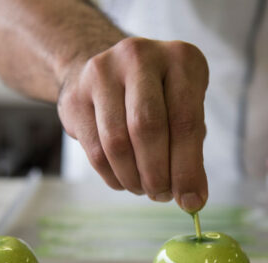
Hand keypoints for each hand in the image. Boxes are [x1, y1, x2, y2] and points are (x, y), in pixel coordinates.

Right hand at [57, 37, 208, 211]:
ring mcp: (102, 72)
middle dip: (157, 174)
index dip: (188, 168)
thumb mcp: (183, 111)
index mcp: (180, 58)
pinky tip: (124, 180)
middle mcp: (140, 56)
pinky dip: (112, 175)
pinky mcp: (75, 96)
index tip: (191, 201)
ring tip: (144, 188)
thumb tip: (192, 199)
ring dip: (133, 178)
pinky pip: (94, 150)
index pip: (186, 120)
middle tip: (162, 196)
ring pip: (117, 142)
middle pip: (147, 127)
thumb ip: (192, 152)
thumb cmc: (157, 98)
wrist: (107, 73)